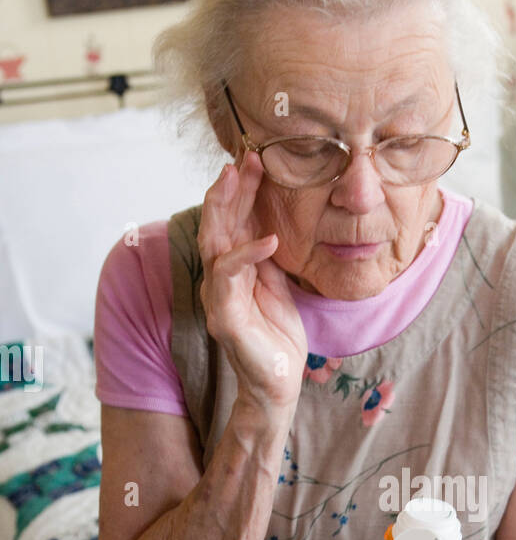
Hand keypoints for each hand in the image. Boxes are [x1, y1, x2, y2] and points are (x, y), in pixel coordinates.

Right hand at [197, 152, 307, 413]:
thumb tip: (269, 219)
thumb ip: (266, 256)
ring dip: (227, 207)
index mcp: (232, 269)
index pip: (231, 222)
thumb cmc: (277, 335)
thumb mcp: (277, 284)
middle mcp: (218, 279)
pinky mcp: (224, 317)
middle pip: (216, 224)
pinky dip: (247, 255)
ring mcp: (217, 297)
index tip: (256, 160)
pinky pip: (229, 278)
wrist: (279, 381)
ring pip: (214, 242)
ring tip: (241, 178)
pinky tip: (270, 240)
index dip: (241, 191)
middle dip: (229, 188)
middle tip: (243, 158)